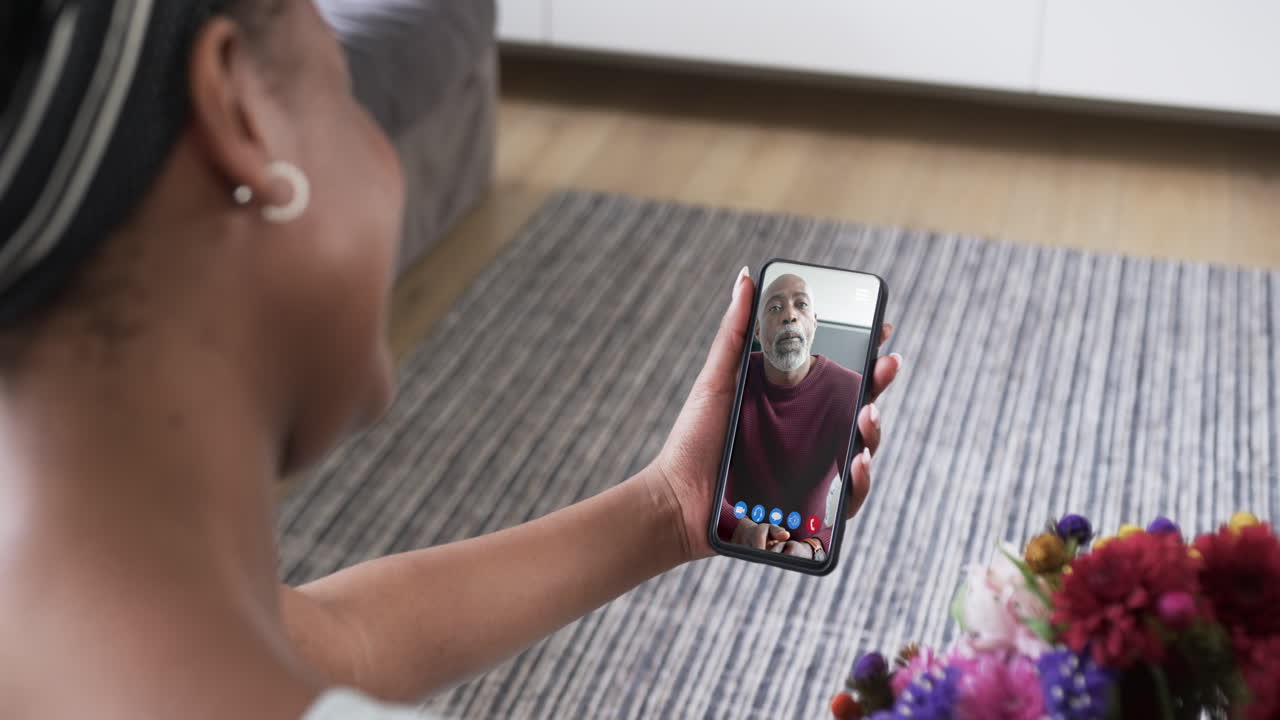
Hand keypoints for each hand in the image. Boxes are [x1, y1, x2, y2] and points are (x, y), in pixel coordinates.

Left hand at [648, 266, 901, 562]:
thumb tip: (746, 276)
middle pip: (859, 408)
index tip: (882, 328)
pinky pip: (848, 500)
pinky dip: (860, 483)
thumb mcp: (718, 379)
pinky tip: (856, 463)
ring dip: (874, 432)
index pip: (837, 376)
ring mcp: (812, 472)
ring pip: (861, 451)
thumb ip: (735, 331)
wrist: (676, 499)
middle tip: (888, 363)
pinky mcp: (811, 511)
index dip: (864, 353)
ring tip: (868, 415)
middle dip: (880, 384)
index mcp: (792, 405)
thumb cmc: (695, 440)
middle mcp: (808, 437)